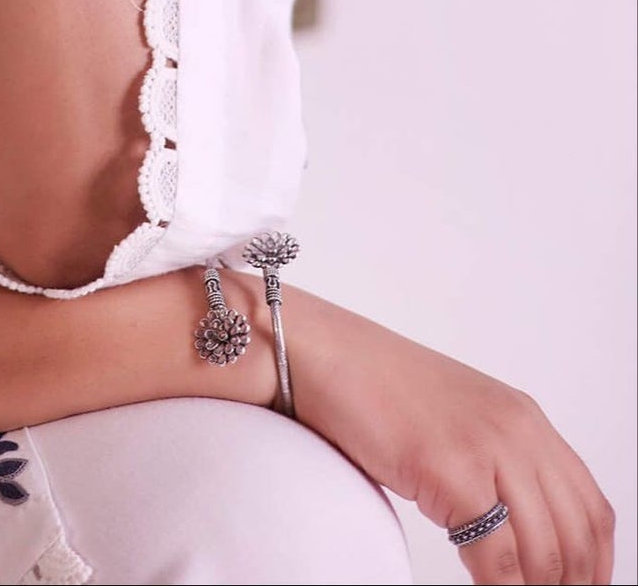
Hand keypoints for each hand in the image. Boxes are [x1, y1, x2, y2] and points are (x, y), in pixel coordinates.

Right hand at [284, 285, 615, 583]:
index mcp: (524, 418)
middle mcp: (518, 429)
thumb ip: (494, 462)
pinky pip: (497, 560)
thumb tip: (517, 532)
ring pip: (544, 555)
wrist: (322, 354)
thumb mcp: (456, 421)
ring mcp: (487, 448)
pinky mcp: (452, 471)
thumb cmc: (373, 387)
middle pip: (577, 536)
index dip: (593, 566)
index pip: (591, 509)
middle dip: (568, 585)